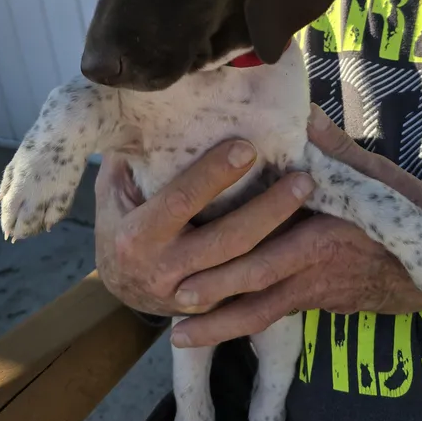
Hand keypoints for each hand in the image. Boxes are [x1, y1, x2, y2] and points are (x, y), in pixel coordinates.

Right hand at [93, 140, 314, 316]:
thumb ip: (130, 157)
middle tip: (301, 179)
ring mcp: (192, 295)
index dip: (214, 175)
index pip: (181, 201)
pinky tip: (303, 230)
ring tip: (309, 196)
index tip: (247, 148)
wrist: (119, 285)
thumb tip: (153, 113)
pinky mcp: (214, 308)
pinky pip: (250, 285)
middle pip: (227, 240)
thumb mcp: (112, 189)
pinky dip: (278, 259)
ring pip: (246, 267)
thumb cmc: (119, 222)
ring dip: (281, 233)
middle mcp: (165, 270)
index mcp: (137, 237)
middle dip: (268, 209)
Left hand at [169, 105, 421, 346]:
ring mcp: (321, 292)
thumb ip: (334, 147)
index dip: (231, 256)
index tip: (189, 257)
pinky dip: (247, 320)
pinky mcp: (324, 304)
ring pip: (265, 312)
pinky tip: (221, 326)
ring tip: (180, 336)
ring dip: (222, 324)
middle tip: (171, 302)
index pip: (273, 244)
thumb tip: (298, 113)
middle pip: (259, 286)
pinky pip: (279, 314)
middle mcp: (319, 268)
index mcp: (327, 232)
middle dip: (215, 296)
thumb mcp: (377, 174)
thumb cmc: (414, 214)